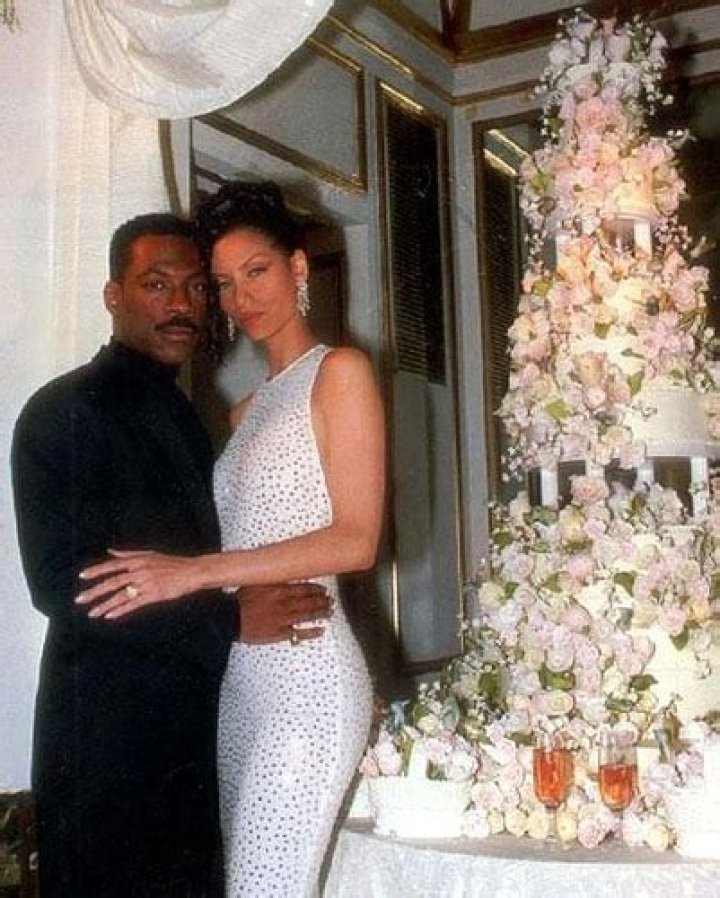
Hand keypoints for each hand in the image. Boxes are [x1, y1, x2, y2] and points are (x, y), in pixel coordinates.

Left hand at [75, 549, 198, 618]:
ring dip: (105, 605)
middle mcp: (140, 571)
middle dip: (95, 591)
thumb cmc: (171, 563)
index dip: (97, 571)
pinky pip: (134, 604)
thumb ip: (128, 554)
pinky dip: (121, 610)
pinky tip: (110, 616)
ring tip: (92, 613)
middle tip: (80, 599)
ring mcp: (146, 584)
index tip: (82, 577)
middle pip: (113, 582)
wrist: (191, 572)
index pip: (112, 565)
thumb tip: (110, 551)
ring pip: (121, 595)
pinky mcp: (154, 595)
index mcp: (137, 560)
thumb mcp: (149, 554)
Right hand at [238, 582, 332, 643]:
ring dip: (321, 613)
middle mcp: (285, 603)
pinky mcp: (281, 633)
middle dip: (322, 600)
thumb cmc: (240, 601)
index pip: (304, 587)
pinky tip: (321, 630)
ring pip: (308, 615)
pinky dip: (312, 632)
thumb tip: (280, 567)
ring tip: (329, 611)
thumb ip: (271, 577)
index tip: (323, 590)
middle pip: (309, 601)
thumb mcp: (256, 582)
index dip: (316, 589)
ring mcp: (284, 619)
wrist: (231, 619)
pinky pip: (300, 633)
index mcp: (279, 589)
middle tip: (330, 600)